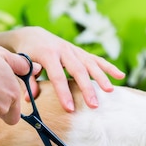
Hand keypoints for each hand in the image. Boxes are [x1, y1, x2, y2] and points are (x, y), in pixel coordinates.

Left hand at [8, 26, 124, 111]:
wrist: (34, 36)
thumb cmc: (27, 55)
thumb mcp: (24, 66)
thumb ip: (29, 81)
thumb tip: (30, 98)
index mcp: (48, 55)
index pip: (57, 76)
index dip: (64, 93)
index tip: (70, 109)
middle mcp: (64, 51)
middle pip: (78, 71)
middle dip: (87, 89)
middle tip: (94, 105)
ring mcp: (74, 50)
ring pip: (90, 64)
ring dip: (101, 77)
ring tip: (110, 91)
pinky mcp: (81, 52)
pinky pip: (97, 59)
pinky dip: (109, 67)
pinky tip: (121, 76)